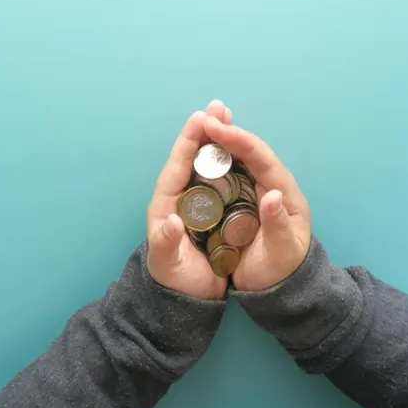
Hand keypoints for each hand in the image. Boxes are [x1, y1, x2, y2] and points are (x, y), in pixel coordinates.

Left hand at [146, 100, 232, 299]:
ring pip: (208, 165)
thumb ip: (166, 244)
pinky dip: (230, 161)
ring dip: (219, 141)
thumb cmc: (174, 282)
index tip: (199, 119)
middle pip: (193, 158)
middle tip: (219, 106)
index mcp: (166, 206)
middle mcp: (181, 199)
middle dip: (206, 132)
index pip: (176, 167)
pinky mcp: (214, 212)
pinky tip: (242, 149)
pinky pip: (222, 180)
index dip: (187, 142)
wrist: (186, 301)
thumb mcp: (167, 265)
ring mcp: (198, 204)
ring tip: (229, 116)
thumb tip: (171, 222)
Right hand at [203, 117, 310, 290]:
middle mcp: (273, 185)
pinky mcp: (245, 201)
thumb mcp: (282, 252)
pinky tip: (201, 151)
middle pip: (250, 151)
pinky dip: (217, 159)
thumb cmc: (281, 271)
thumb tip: (273, 194)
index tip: (215, 127)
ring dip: (221, 140)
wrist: (282, 289)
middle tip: (205, 115)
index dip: (239, 140)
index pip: (262, 158)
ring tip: (202, 122)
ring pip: (240, 159)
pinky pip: (230, 173)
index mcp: (285, 193)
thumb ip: (278, 223)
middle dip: (228, 131)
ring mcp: (258, 192)